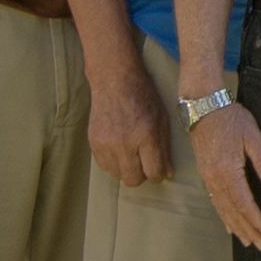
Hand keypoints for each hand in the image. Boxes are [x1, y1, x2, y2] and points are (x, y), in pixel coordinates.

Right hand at [84, 72, 173, 190]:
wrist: (114, 80)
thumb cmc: (143, 96)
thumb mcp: (162, 119)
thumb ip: (164, 148)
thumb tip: (167, 174)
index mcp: (146, 135)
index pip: (153, 172)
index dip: (158, 175)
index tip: (158, 170)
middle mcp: (124, 143)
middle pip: (133, 180)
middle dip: (141, 175)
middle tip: (144, 163)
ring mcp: (106, 144)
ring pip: (117, 175)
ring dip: (126, 169)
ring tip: (130, 154)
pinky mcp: (93, 143)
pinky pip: (104, 166)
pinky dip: (113, 163)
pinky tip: (118, 149)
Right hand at [195, 103, 260, 247]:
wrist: (203, 107)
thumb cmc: (231, 119)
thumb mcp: (253, 137)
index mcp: (228, 172)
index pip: (244, 204)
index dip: (256, 220)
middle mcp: (215, 180)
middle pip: (232, 212)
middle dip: (247, 230)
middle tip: (260, 245)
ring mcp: (208, 178)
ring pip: (222, 209)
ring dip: (235, 227)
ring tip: (246, 241)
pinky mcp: (206, 175)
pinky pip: (214, 201)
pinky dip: (223, 216)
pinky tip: (228, 225)